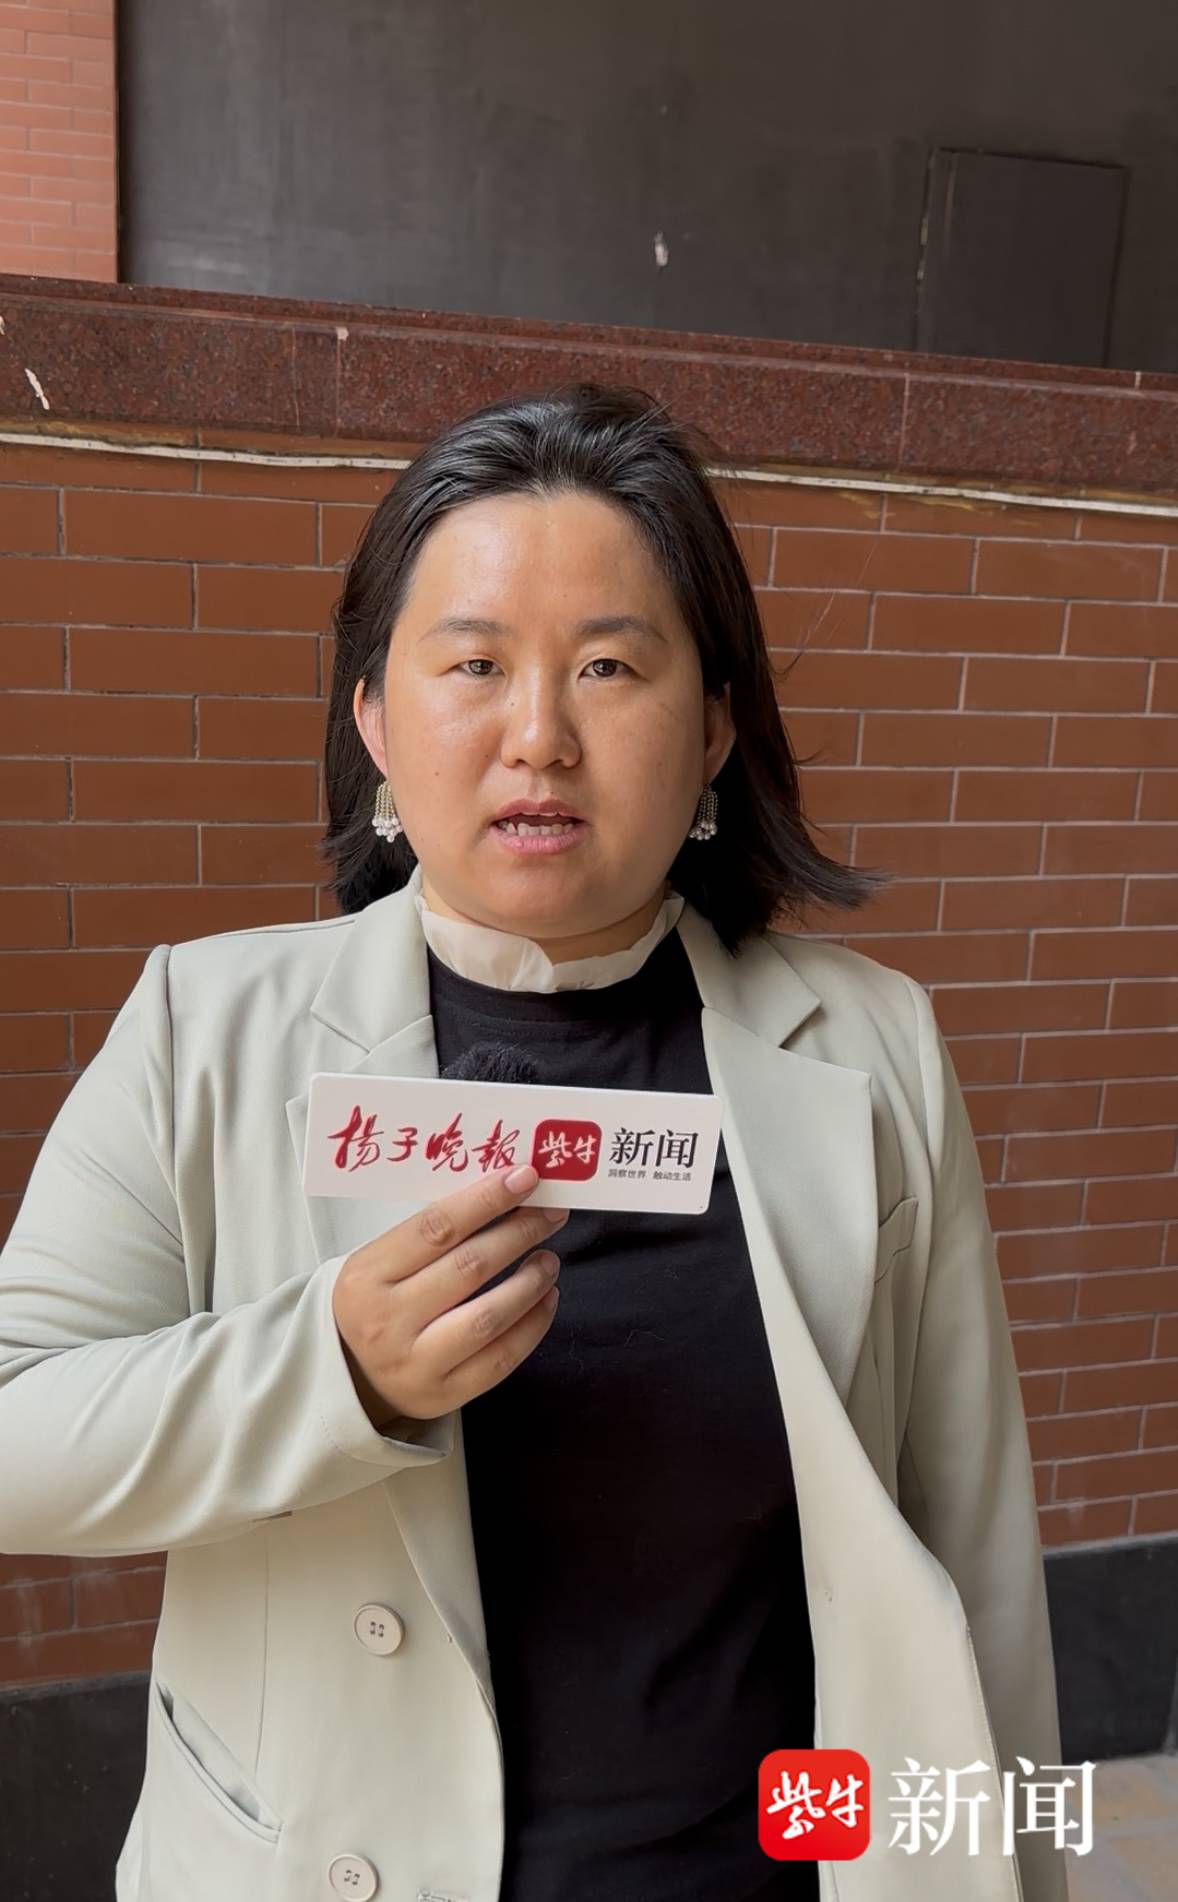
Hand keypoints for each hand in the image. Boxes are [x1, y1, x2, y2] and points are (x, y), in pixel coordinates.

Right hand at [331, 1164, 566, 1427]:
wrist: (349, 1375)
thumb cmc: (378, 1300)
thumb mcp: (381, 1262)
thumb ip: (432, 1233)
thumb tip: (505, 1192)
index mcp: (367, 1276)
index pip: (436, 1228)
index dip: (486, 1199)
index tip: (525, 1177)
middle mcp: (388, 1321)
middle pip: (469, 1268)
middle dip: (519, 1234)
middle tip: (551, 1213)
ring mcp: (416, 1362)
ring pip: (489, 1317)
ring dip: (531, 1282)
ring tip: (549, 1260)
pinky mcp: (444, 1395)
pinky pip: (501, 1359)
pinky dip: (533, 1325)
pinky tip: (546, 1298)